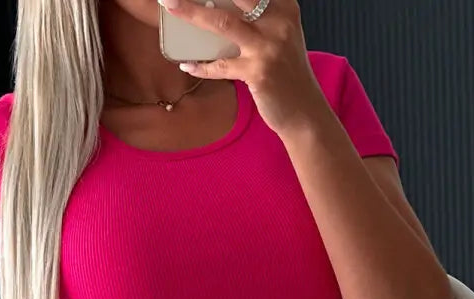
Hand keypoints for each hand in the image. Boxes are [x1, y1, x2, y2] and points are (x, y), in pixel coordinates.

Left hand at [157, 0, 326, 134]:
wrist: (305, 112)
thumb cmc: (287, 74)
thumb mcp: (281, 36)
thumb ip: (259, 17)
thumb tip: (216, 7)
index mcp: (284, 6)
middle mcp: (278, 20)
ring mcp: (269, 46)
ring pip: (222, 23)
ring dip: (191, 12)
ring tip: (169, 3)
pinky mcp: (258, 72)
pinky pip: (220, 66)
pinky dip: (202, 65)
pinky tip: (188, 64)